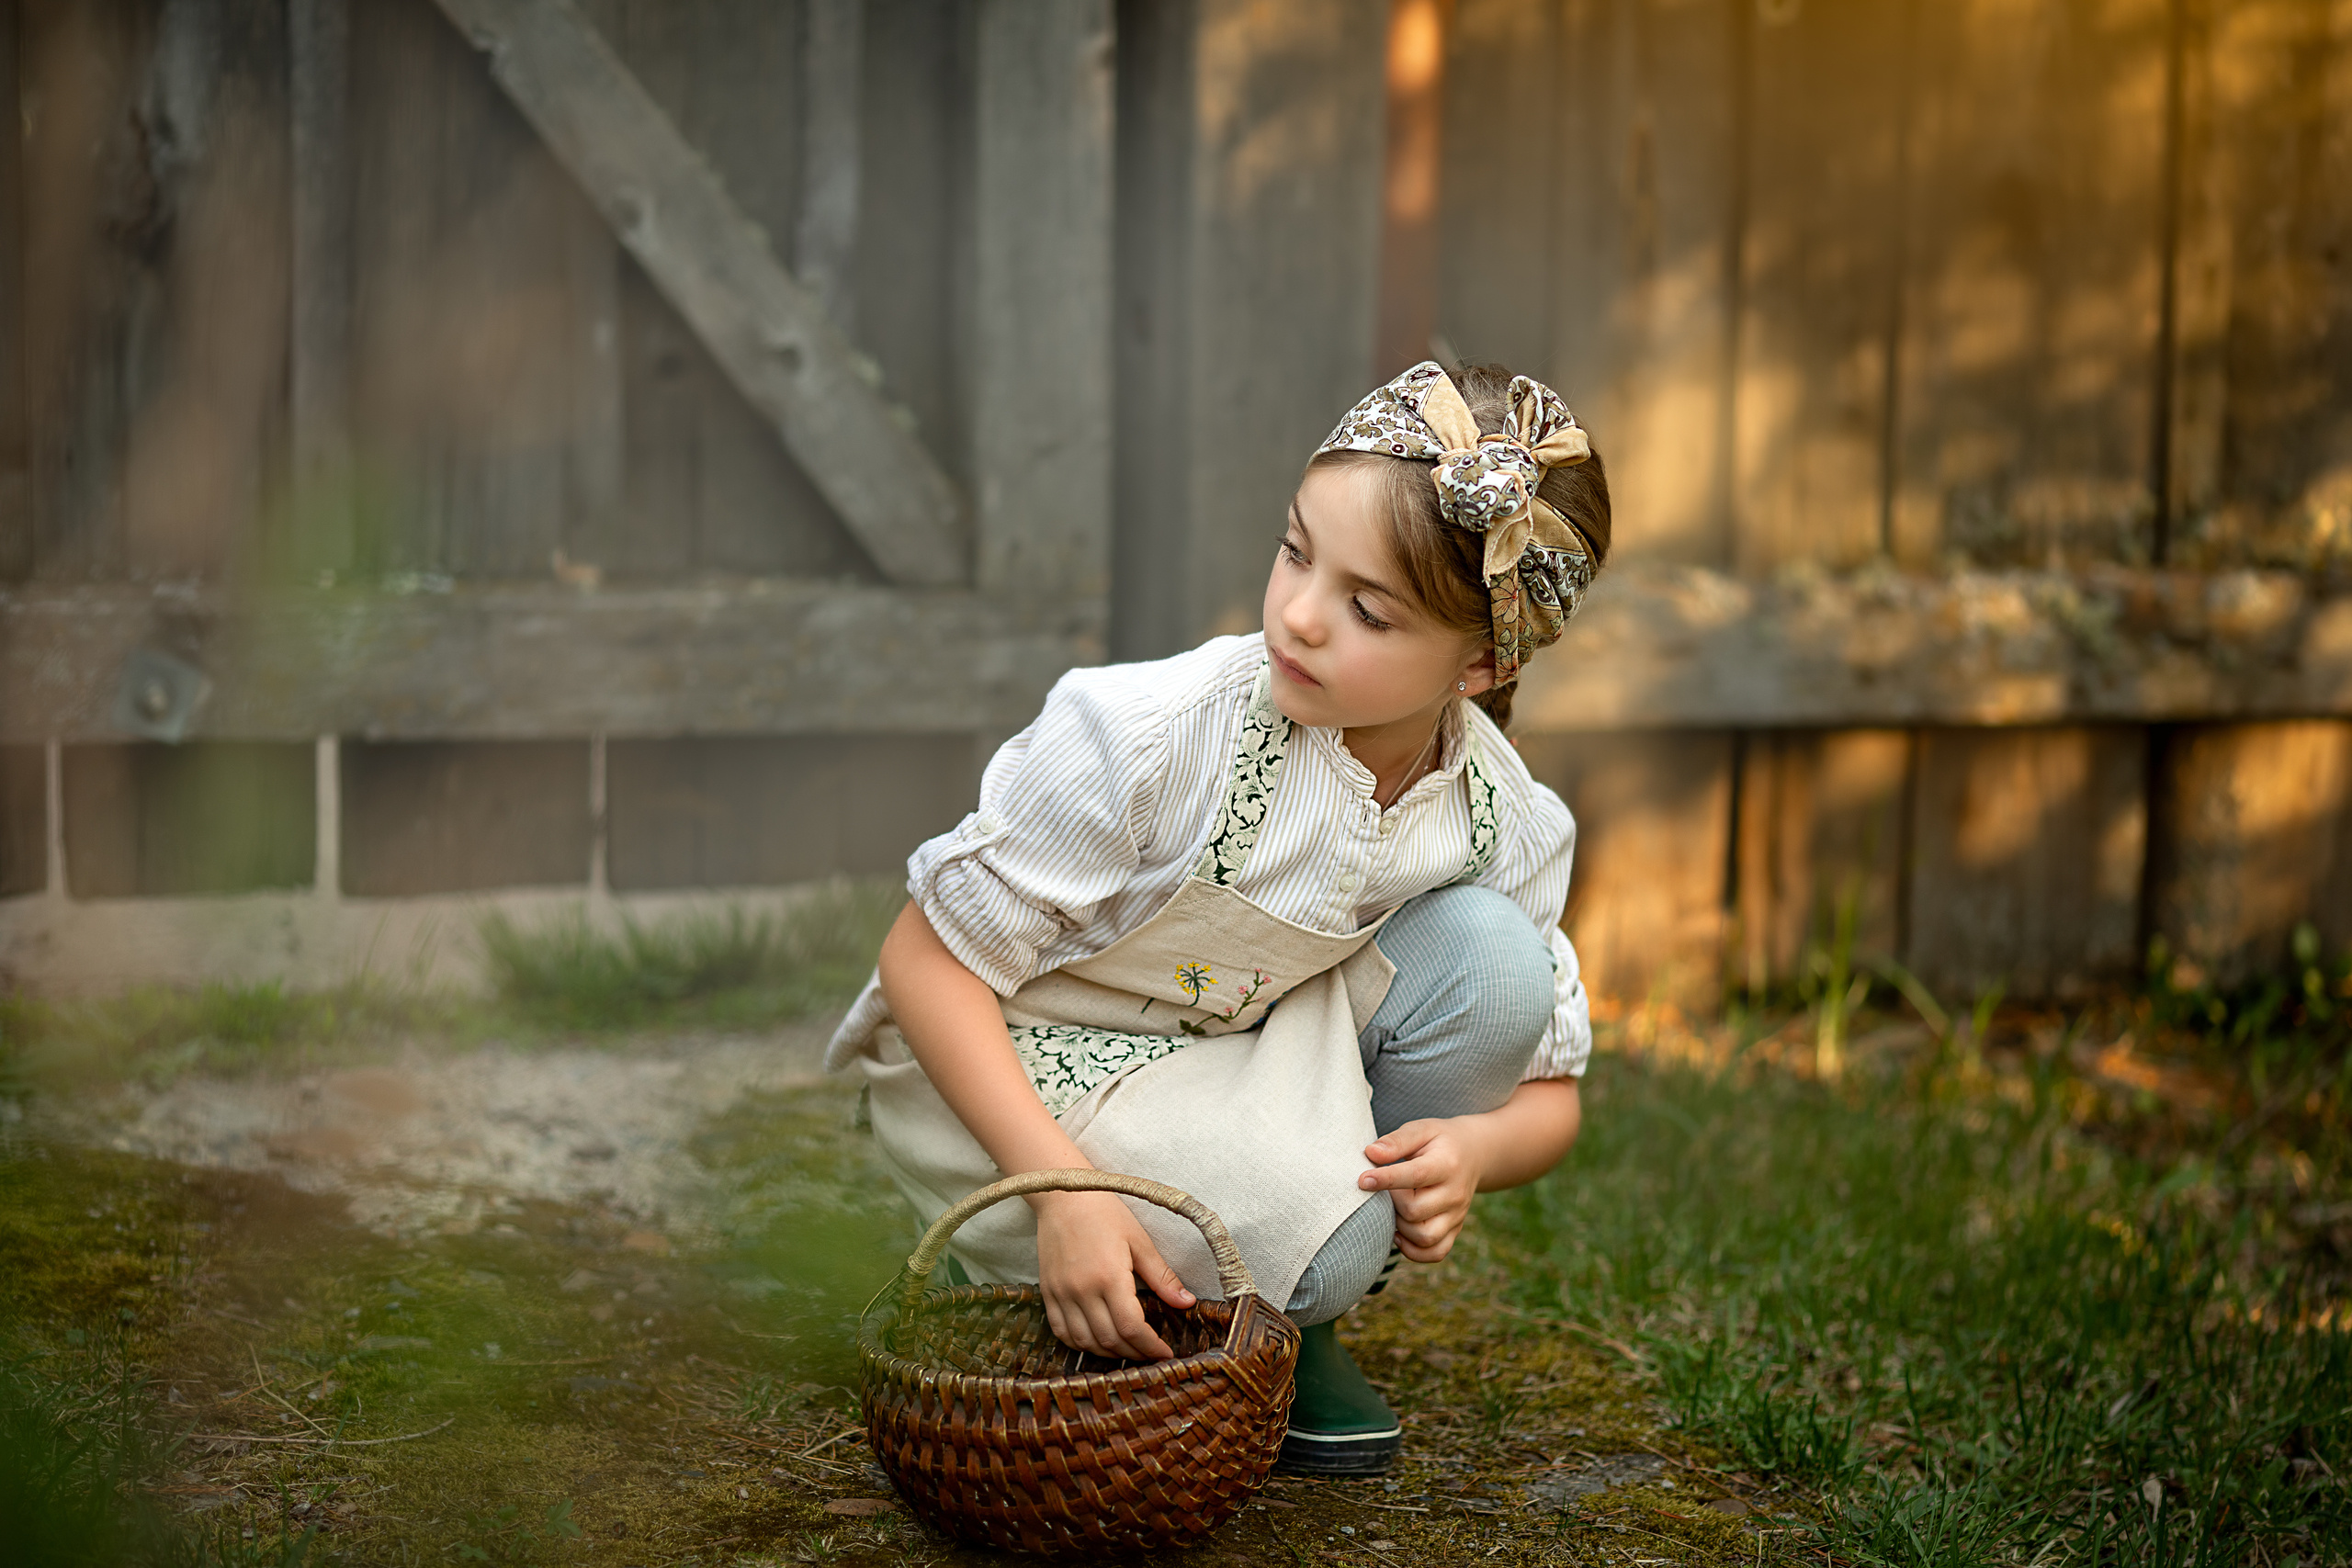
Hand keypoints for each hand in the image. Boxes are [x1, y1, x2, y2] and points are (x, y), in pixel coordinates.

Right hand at [1032, 1190, 1195, 1360]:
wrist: (1063, 1195)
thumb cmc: (1105, 1213)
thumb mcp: (1140, 1241)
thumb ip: (1162, 1277)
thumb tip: (1188, 1303)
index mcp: (1109, 1276)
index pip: (1131, 1327)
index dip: (1150, 1347)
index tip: (1165, 1354)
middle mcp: (1082, 1289)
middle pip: (1109, 1339)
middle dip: (1134, 1353)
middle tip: (1150, 1354)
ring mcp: (1061, 1293)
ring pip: (1084, 1341)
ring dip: (1108, 1353)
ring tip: (1128, 1350)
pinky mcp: (1047, 1292)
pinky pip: (1061, 1331)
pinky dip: (1080, 1344)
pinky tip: (1096, 1342)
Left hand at [1358, 1118, 1488, 1262]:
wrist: (1473, 1154)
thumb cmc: (1438, 1141)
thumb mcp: (1421, 1130)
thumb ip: (1396, 1141)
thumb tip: (1371, 1153)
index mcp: (1447, 1164)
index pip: (1416, 1176)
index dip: (1386, 1180)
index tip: (1362, 1180)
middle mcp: (1455, 1193)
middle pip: (1415, 1211)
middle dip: (1391, 1203)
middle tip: (1384, 1190)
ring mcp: (1457, 1215)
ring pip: (1424, 1237)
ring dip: (1400, 1228)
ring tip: (1392, 1210)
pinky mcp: (1455, 1230)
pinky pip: (1435, 1252)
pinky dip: (1413, 1250)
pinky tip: (1399, 1233)